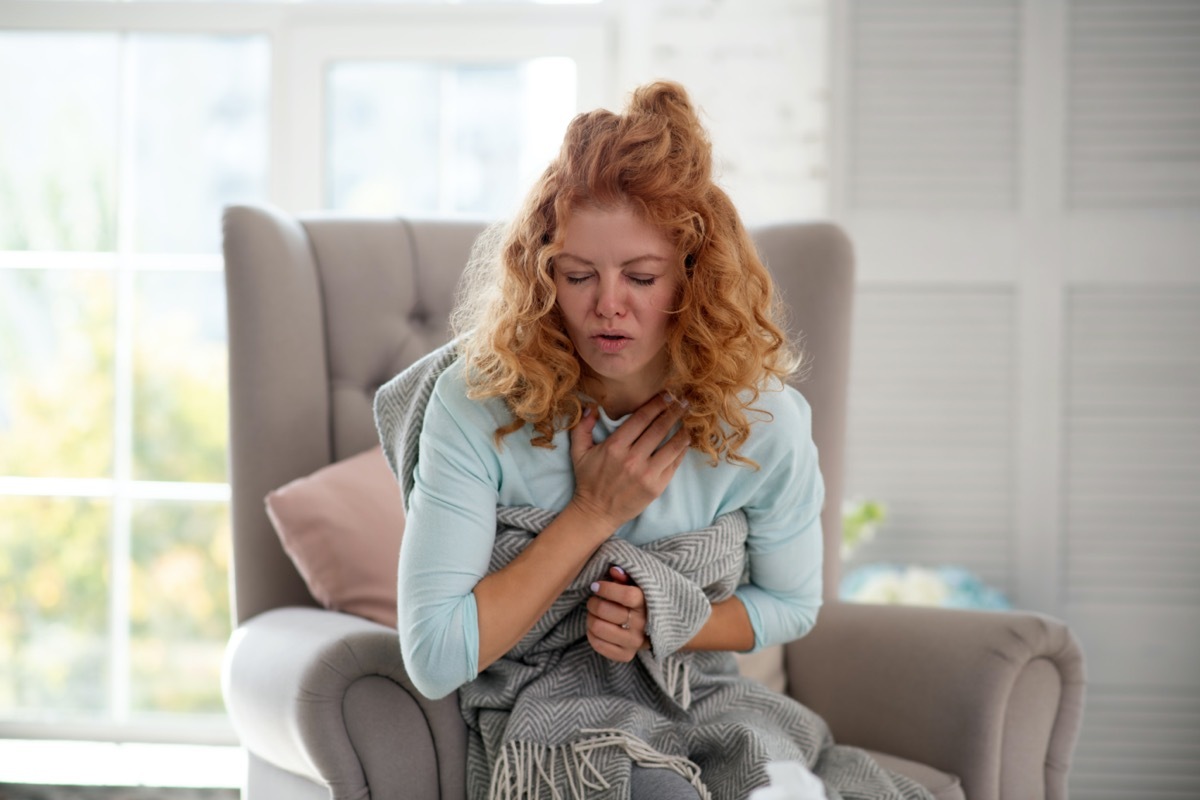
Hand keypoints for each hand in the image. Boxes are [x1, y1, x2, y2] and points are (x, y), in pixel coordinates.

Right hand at [569, 394, 689, 530]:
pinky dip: (682, 450)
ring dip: (683, 430)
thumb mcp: (579, 452)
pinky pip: (674, 464)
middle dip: (674, 412)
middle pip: (659, 428)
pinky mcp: (657, 487)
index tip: (667, 395)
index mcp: (615, 447)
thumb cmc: (588, 480)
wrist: (597, 512)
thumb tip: (591, 407)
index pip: (642, 418)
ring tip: (690, 420)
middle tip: (684, 401)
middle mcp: (632, 459)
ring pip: (672, 446)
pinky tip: (686, 441)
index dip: (656, 404)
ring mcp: (647, 474)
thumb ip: (583, 428)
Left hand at [586, 565, 647, 661]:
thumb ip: (626, 576)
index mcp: (647, 604)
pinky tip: (596, 626)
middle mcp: (642, 625)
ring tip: (594, 614)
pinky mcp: (626, 655)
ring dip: (590, 618)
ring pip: (598, 627)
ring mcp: (634, 642)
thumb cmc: (639, 601)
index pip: (626, 595)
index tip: (596, 586)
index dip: (606, 589)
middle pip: (606, 611)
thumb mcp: (636, 585)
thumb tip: (614, 571)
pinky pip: (598, 645)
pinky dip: (591, 634)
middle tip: (593, 600)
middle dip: (593, 602)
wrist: (652, 629)